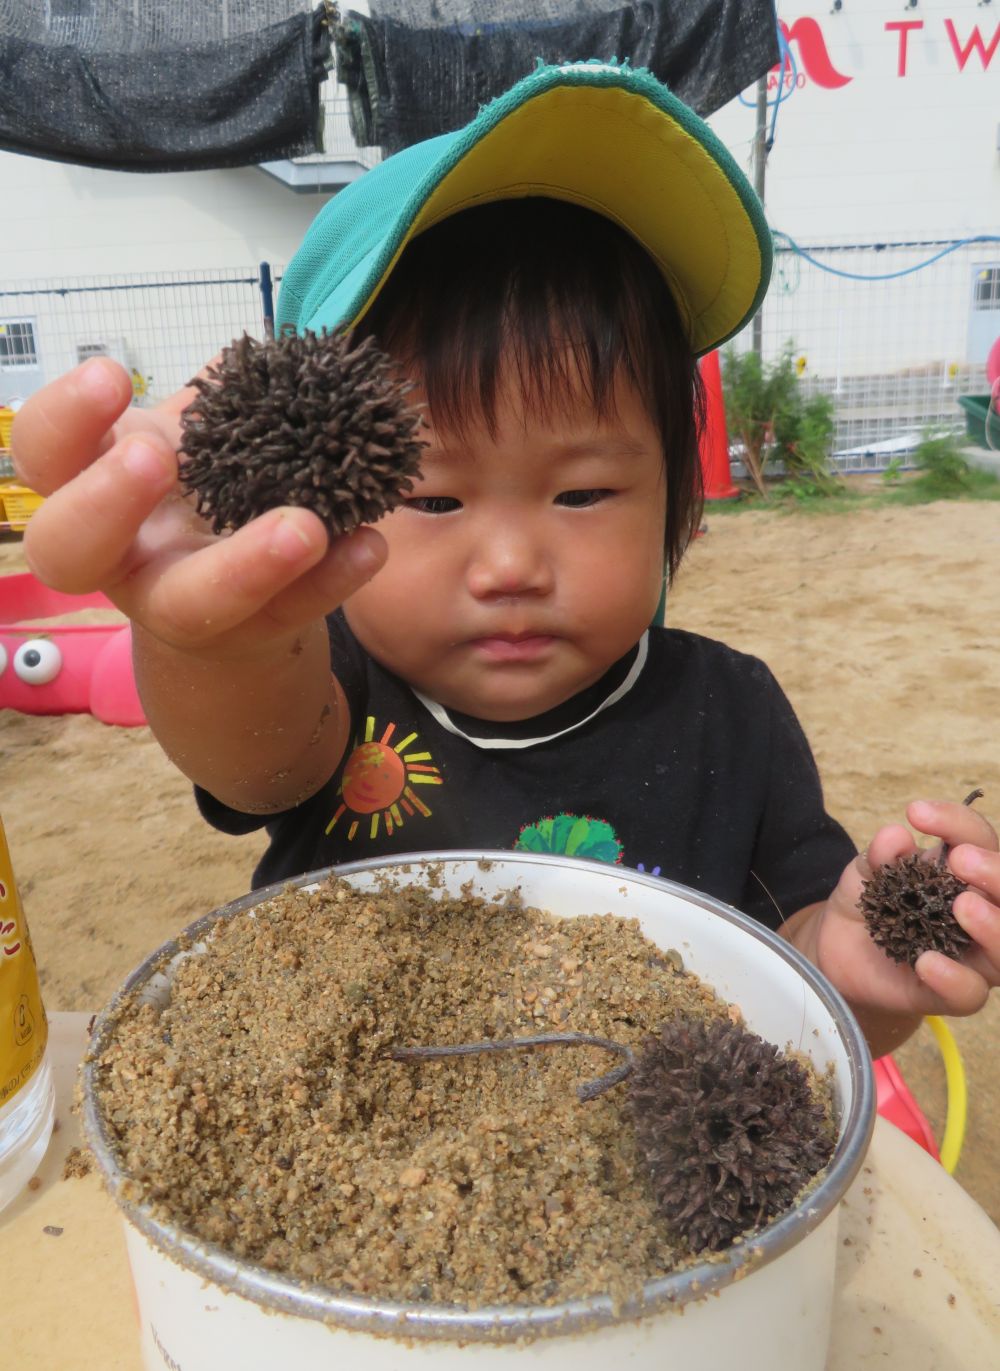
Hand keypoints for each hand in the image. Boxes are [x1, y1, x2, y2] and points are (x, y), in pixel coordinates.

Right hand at [12, 358, 385, 661]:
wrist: (241, 593)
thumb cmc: (204, 492)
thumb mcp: (194, 442)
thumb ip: (217, 400)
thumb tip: (264, 355)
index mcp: (91, 487)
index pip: (43, 454)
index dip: (63, 418)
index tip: (111, 376)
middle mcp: (119, 556)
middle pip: (69, 549)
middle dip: (105, 501)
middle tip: (155, 459)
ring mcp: (180, 604)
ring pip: (191, 605)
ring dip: (246, 566)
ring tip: (306, 526)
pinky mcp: (249, 632)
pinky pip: (289, 612)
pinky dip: (333, 579)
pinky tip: (369, 546)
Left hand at [814, 798, 998, 1024]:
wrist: (841, 952)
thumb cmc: (871, 902)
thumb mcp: (867, 872)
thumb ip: (880, 856)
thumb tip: (895, 836)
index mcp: (968, 875)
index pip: (981, 842)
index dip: (958, 823)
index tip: (916, 813)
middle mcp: (983, 913)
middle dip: (997, 873)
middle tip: (962, 859)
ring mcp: (972, 957)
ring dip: (995, 924)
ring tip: (963, 905)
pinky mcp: (951, 993)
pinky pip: (970, 993)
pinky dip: (955, 977)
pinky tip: (927, 961)